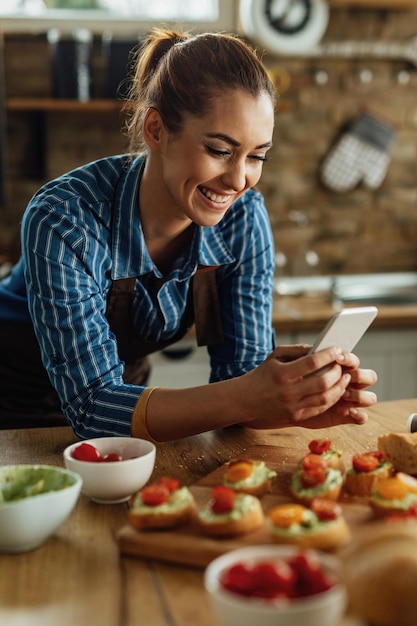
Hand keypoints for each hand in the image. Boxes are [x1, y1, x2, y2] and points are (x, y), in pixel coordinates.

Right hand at [239, 345, 376, 429]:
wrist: (246, 399)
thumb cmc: (263, 374)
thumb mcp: (275, 356)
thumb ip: (297, 350)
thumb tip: (320, 348)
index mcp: (283, 374)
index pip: (312, 363)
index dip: (328, 355)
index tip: (337, 350)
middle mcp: (288, 392)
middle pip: (322, 382)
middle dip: (337, 373)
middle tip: (342, 366)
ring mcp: (293, 406)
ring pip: (325, 398)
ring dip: (339, 387)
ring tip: (344, 378)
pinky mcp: (296, 417)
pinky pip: (320, 409)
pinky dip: (332, 399)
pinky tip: (336, 391)